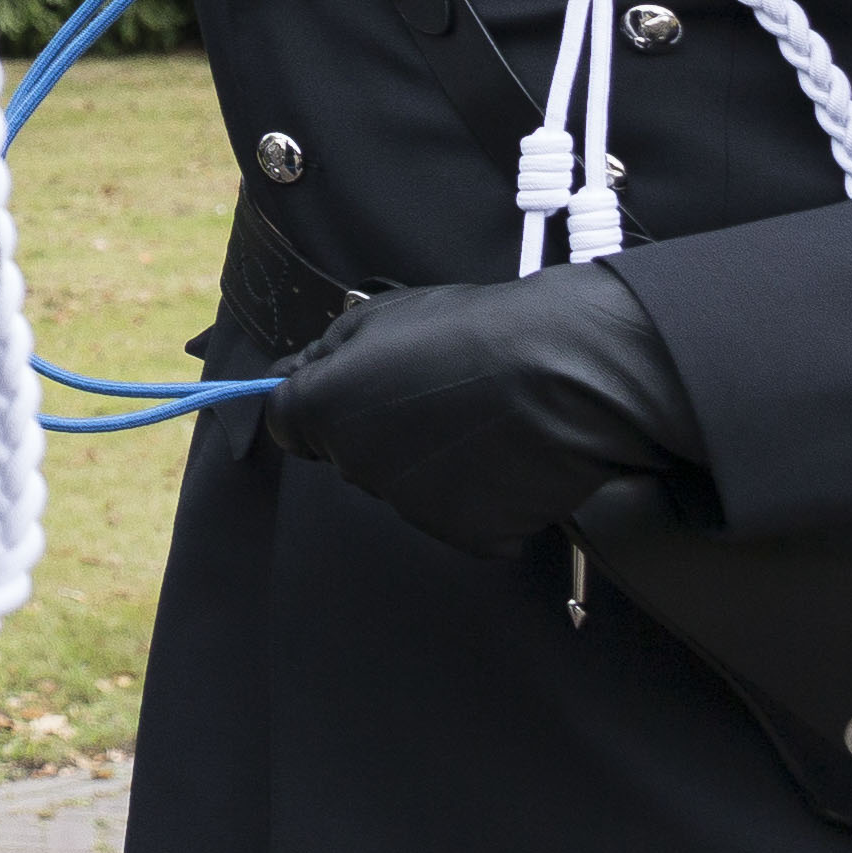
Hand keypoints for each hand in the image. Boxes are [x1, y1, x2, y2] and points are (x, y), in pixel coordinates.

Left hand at [271, 264, 699, 558]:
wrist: (562, 374)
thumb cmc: (472, 333)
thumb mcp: (380, 316)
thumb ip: (326, 352)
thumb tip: (289, 374)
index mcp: (325, 410)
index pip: (289, 426)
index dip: (316, 409)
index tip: (354, 395)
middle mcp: (357, 466)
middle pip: (349, 457)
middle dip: (377, 432)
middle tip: (435, 398)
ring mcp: (412, 506)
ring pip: (406, 489)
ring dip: (430, 465)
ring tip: (480, 423)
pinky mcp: (467, 536)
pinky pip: (462, 518)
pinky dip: (480, 498)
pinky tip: (507, 460)